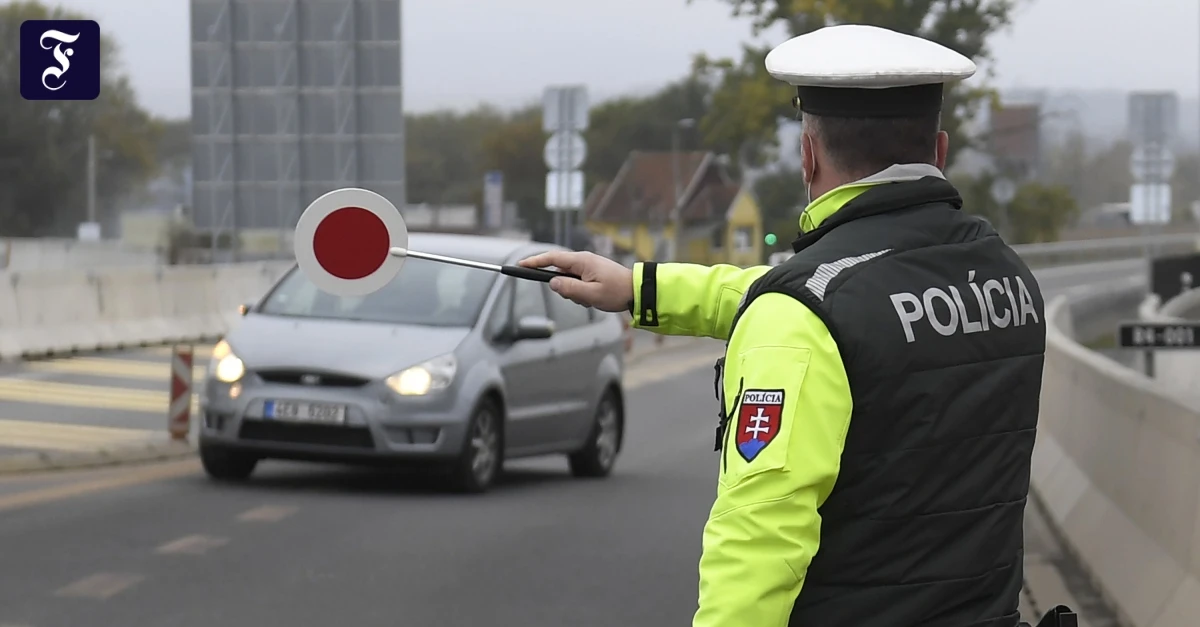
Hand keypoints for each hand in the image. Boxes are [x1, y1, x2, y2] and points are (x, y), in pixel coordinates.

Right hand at [518, 250, 633, 311]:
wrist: (637, 291)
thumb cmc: (617, 292)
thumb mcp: (590, 294)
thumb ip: (569, 289)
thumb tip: (552, 283)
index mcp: (581, 261)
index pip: (552, 259)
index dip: (534, 262)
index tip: (520, 265)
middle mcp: (584, 261)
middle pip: (560, 273)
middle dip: (564, 288)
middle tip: (579, 298)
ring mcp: (589, 267)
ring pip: (569, 281)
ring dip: (575, 294)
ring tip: (591, 300)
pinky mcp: (593, 274)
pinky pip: (578, 284)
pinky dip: (582, 294)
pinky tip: (594, 299)